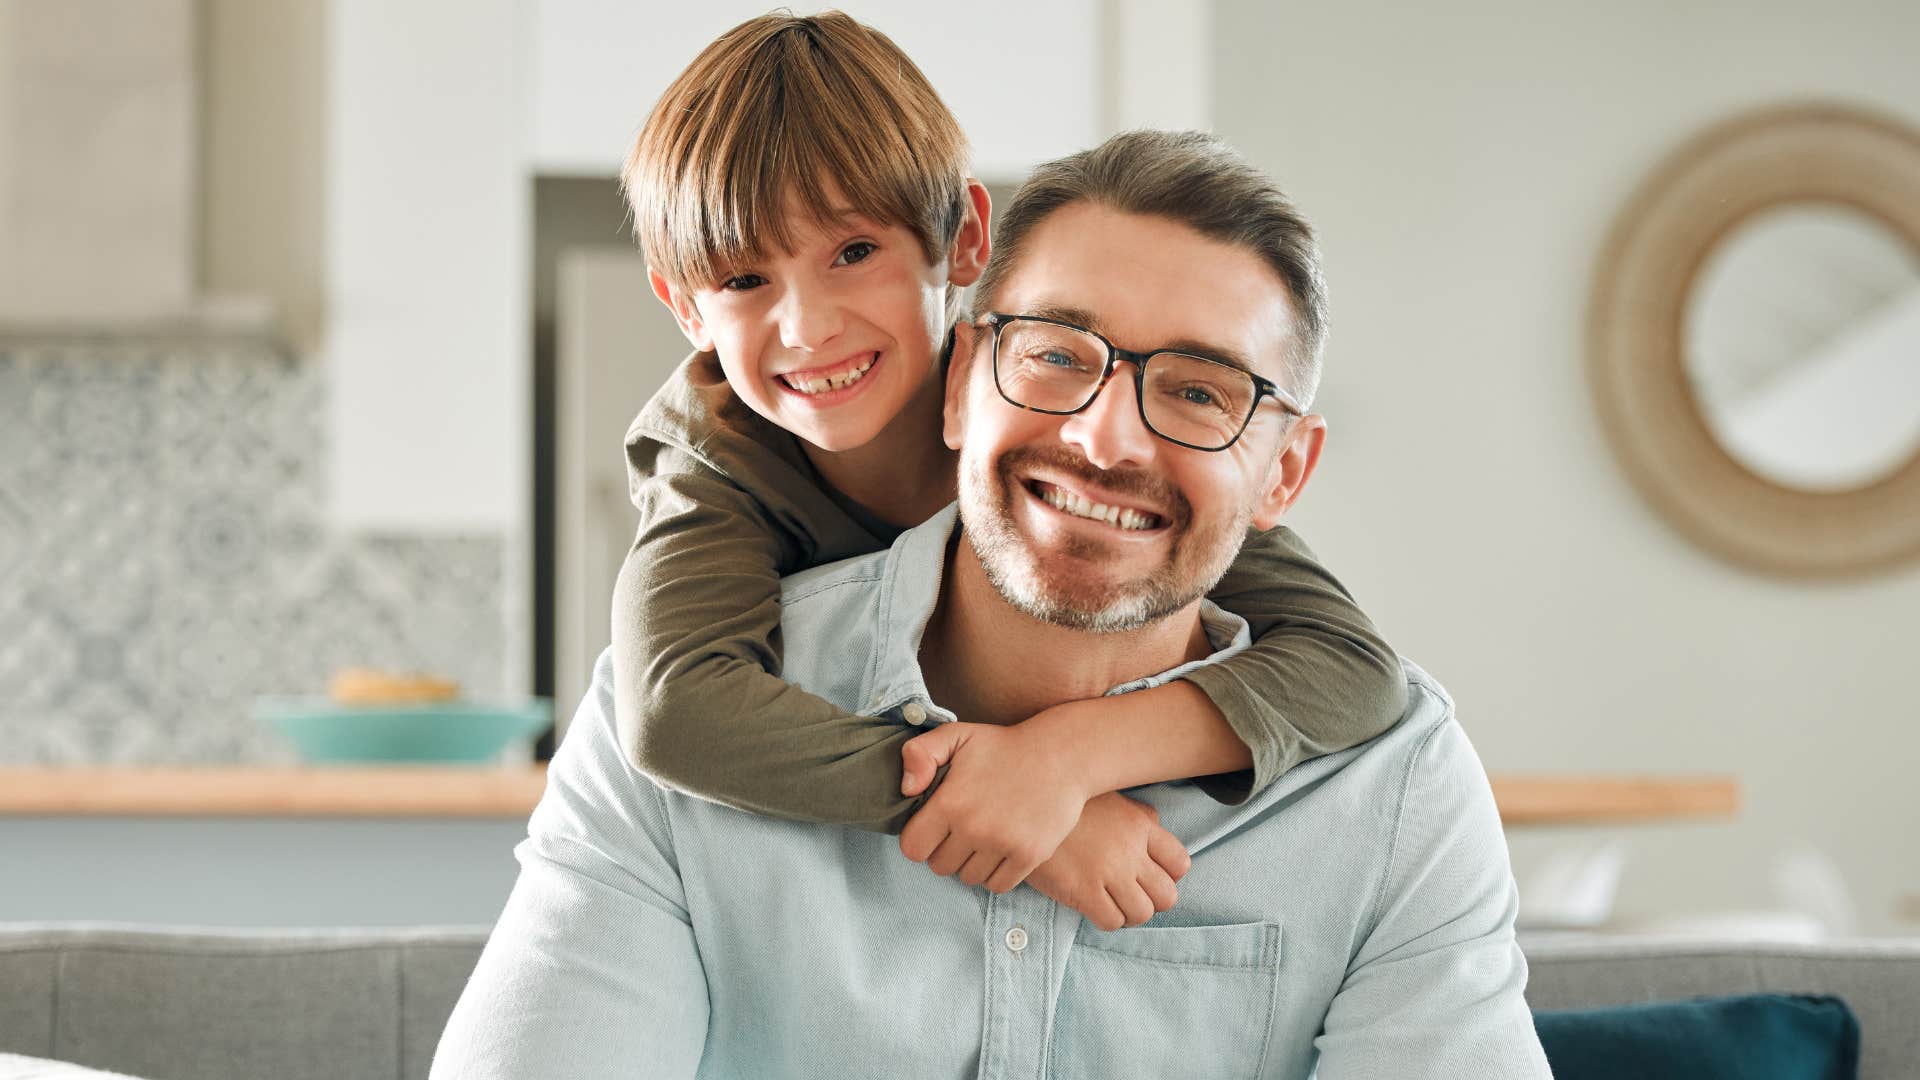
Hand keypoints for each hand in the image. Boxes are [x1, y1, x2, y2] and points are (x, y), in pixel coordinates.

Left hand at [898, 721, 1093, 893]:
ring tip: (982, 838)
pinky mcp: (1030, 856)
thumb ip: (918, 753)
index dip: (919, 839)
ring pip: (968, 878)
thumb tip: (907, 790)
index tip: (933, 827)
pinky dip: (995, 874)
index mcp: (950, 803)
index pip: (913, 848)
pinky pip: (997, 885)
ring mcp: (1003, 845)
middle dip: (944, 851)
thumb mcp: (956, 735)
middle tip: (960, 830)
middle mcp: (974, 828)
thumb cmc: (1004, 746)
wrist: (1062, 755)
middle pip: (940, 866)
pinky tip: (999, 851)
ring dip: (970, 863)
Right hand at [1027, 792, 1190, 930]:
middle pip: (1167, 896)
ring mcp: (1108, 872)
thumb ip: (1137, 815)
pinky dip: (1108, 920)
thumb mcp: (1111, 798)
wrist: (1027, 806)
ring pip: (1142, 914)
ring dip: (1130, 914)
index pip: (1180, 863)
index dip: (1170, 877)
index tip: (1150, 877)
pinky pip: (1112, 921)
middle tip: (1133, 895)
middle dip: (1152, 901)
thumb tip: (1154, 827)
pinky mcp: (1084, 891)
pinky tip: (1094, 907)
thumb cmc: (1070, 805)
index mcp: (1140, 825)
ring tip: (1113, 903)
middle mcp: (1130, 850)